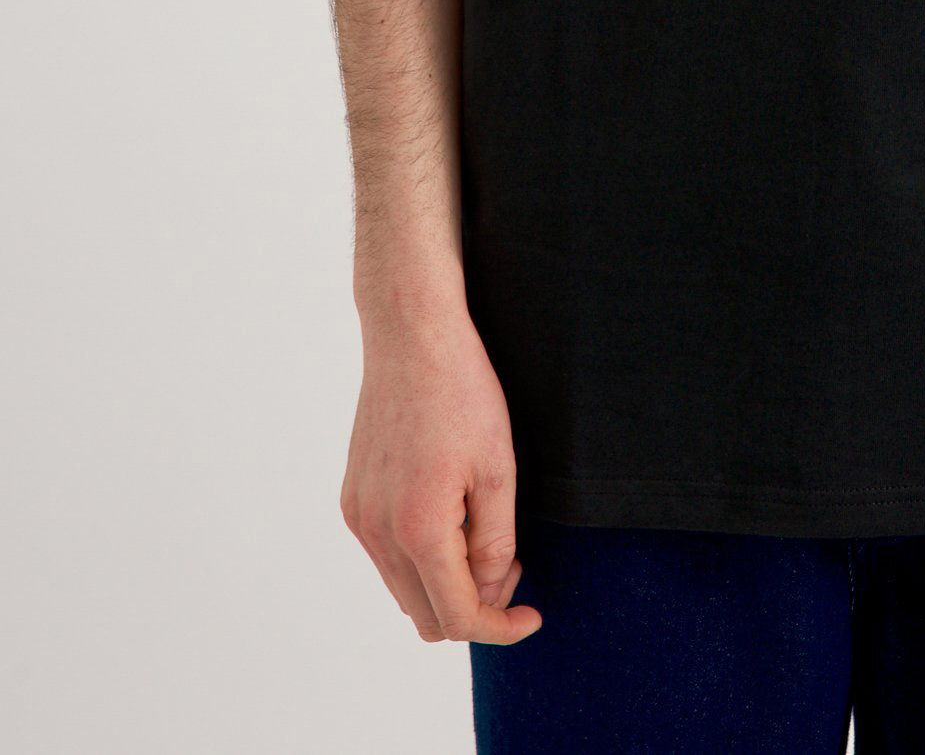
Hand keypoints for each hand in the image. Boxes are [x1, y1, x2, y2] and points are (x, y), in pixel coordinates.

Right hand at [340, 302, 543, 644]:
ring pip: (404, 589)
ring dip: (445, 583)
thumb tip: (488, 593)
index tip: (532, 616)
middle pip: (426, 617)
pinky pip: (386, 556)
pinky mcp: (352, 498)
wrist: (411, 337)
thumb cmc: (462, 393)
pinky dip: (420, 557)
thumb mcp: (498, 469)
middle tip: (510, 563)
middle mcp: (378, 532)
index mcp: (418, 529)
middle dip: (475, 606)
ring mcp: (360, 516)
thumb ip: (494, 543)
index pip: (457, 617)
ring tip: (482, 533)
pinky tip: (450, 515)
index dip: (499, 627)